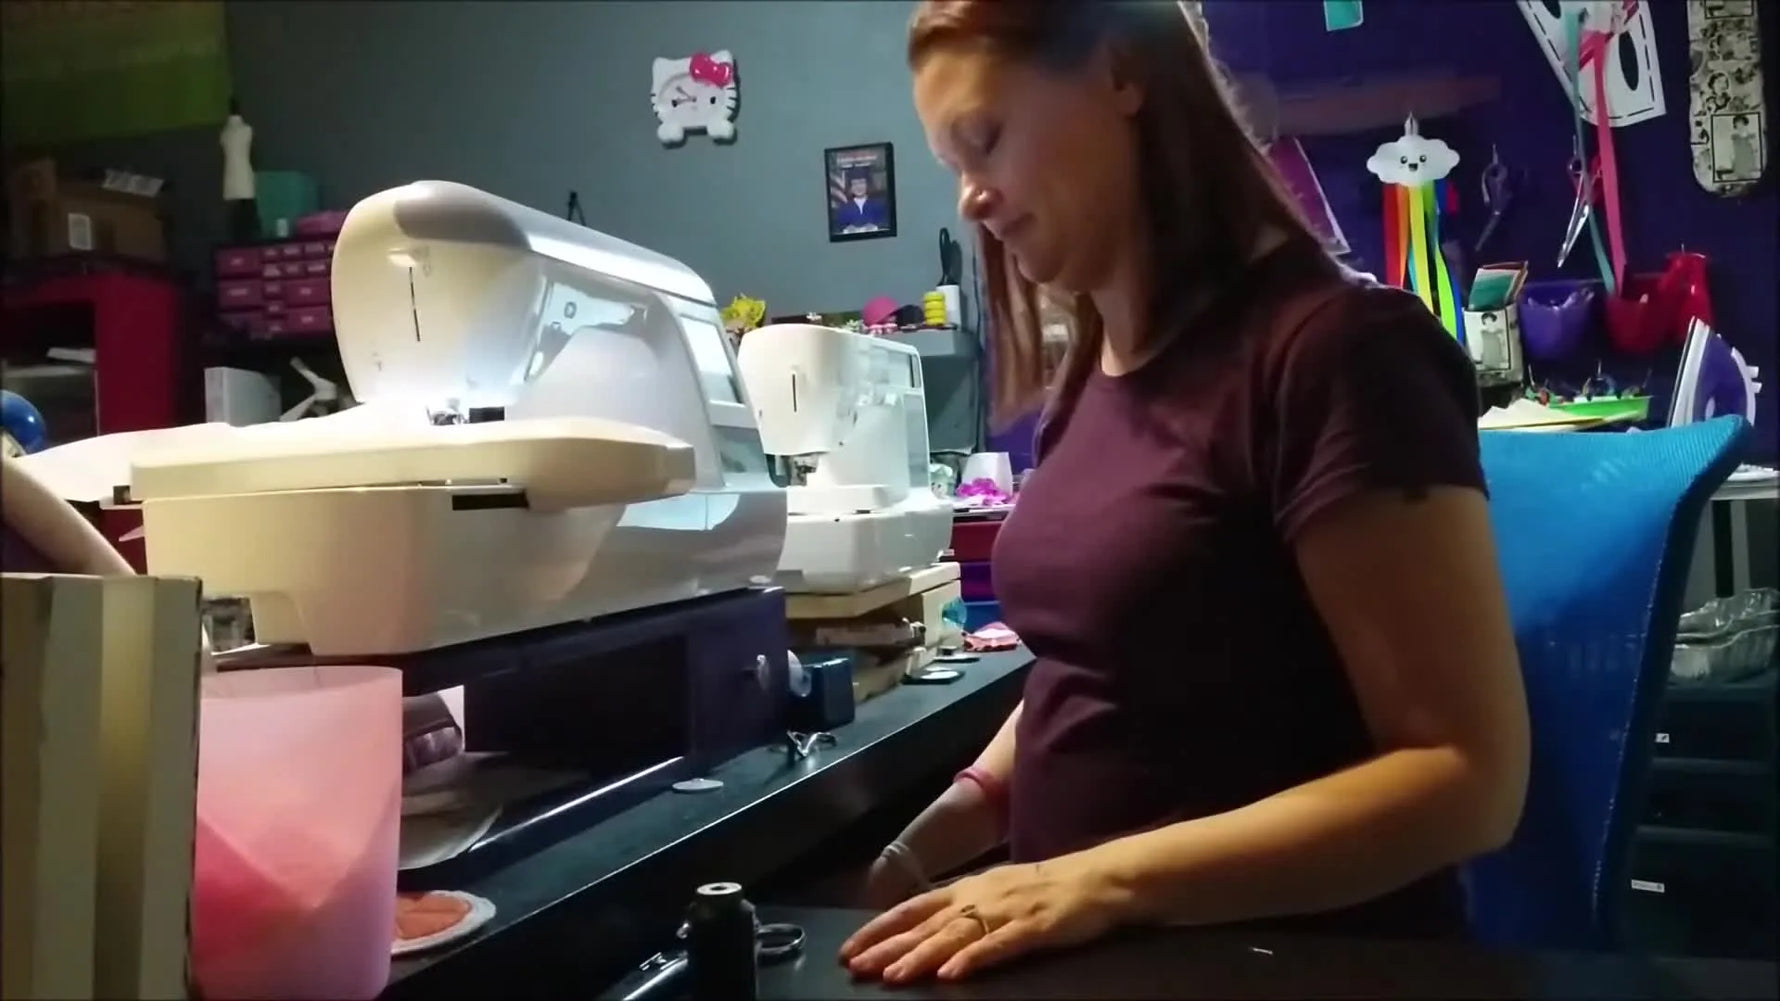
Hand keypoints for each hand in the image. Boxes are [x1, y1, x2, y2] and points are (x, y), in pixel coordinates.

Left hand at [837, 851, 1131, 983]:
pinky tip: (951, 975)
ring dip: (920, 956)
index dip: (879, 927)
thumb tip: (924, 928)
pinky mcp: (1032, 928)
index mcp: (967, 888)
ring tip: (891, 975)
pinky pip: (998, 946)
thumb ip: (961, 909)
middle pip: (925, 924)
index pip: (912, 907)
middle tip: (855, 966)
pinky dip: (972, 959)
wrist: (1097, 879)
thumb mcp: (995, 892)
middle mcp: (979, 896)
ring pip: (953, 936)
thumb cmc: (1046, 889)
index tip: (849, 947)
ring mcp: (1005, 911)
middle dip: (887, 946)